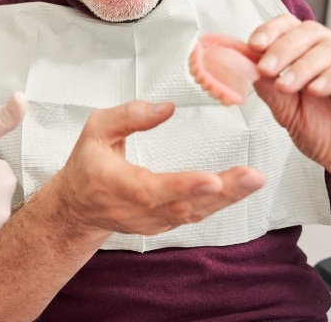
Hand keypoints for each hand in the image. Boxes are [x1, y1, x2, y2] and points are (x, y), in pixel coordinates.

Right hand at [54, 101, 263, 235]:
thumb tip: (166, 108)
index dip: (183, 186)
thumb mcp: (96, 130)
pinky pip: (194, 215)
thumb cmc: (87, 166)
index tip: (212, 179)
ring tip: (254, 180)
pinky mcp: (163, 223)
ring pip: (194, 213)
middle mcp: (138, 209)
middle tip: (252, 176)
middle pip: (184, 205)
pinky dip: (218, 203)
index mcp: (118, 185)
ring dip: (228, 198)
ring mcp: (152, 221)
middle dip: (222, 192)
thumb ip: (128, 116)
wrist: (77, 207)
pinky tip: (239, 189)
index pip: (152, 189)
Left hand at [248, 14, 330, 186]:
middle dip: (283, 48)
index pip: (292, 27)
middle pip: (311, 33)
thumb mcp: (288, 114)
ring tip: (286, 85)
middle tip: (266, 68)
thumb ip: (270, 89)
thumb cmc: (327, 137)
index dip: (272, 31)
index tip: (253, 45)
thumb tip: (245, 66)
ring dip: (304, 65)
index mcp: (311, 56)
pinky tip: (317, 89)